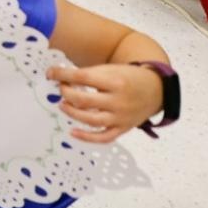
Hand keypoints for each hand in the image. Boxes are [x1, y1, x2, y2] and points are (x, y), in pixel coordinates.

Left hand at [47, 63, 165, 143]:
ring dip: (72, 113)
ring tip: (63, 105)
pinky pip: (104, 137)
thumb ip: (89, 75)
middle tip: (61, 89)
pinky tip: (72, 132)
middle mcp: (119, 101)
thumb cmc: (128, 78)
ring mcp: (121, 117)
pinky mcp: (123, 128)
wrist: (156, 90)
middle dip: (66, 94)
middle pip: (84, 100)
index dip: (63, 75)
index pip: (83, 77)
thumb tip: (61, 78)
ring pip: (91, 120)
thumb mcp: (111, 70)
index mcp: (115, 82)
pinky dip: (87, 137)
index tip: (51, 73)